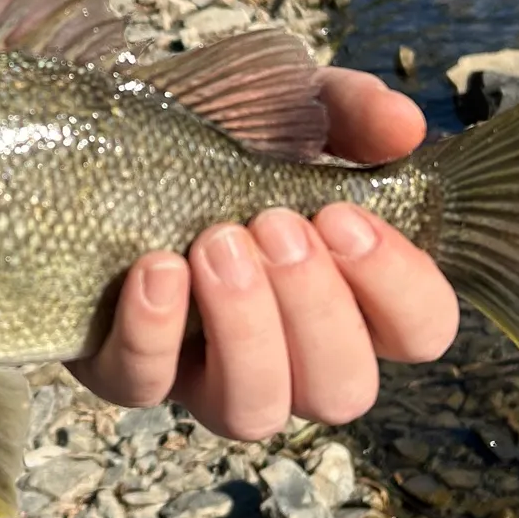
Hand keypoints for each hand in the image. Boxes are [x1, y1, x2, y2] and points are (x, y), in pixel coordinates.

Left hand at [69, 69, 459, 437]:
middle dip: (316, 308)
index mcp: (347, 296)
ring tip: (218, 243)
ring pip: (253, 412)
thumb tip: (405, 128)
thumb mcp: (289, 106)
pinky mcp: (127, 370)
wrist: (98, 138)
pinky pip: (145, 385)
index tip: (343, 216)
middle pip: (343, 391)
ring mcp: (206, 374)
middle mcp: (287, 353)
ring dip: (246, 329)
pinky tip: (155, 266)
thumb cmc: (213, 135)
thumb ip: (351, 110)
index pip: (420, 332)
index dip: (399, 286)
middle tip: (275, 223)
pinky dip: (154, 329)